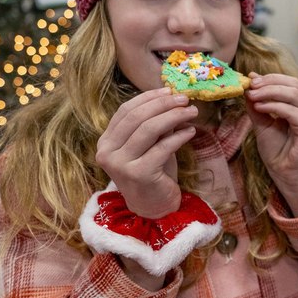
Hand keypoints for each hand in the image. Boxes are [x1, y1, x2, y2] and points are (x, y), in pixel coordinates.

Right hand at [95, 87, 197, 217]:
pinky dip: (179, 136)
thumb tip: (173, 97)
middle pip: (136, 117)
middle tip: (184, 99)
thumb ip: (156, 124)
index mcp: (106, 142)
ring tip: (191, 112)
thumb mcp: (152, 144)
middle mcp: (107, 153)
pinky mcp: (139, 174)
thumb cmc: (154, 173)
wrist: (155, 207)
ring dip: (174, 116)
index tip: (169, 90)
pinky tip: (190, 131)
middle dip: (163, 104)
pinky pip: (162, 147)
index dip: (148, 98)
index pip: (125, 111)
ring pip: (148, 129)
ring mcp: (121, 164)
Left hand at [245, 73, 297, 215]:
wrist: (286, 175)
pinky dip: (274, 106)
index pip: (289, 82)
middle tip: (251, 85)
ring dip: (269, 92)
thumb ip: (258, 106)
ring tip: (252, 95)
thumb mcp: (263, 124)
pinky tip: (259, 107)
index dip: (270, 78)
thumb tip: (249, 87)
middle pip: (292, 83)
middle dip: (269, 82)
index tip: (250, 79)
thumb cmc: (278, 152)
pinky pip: (292, 111)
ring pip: (293, 93)